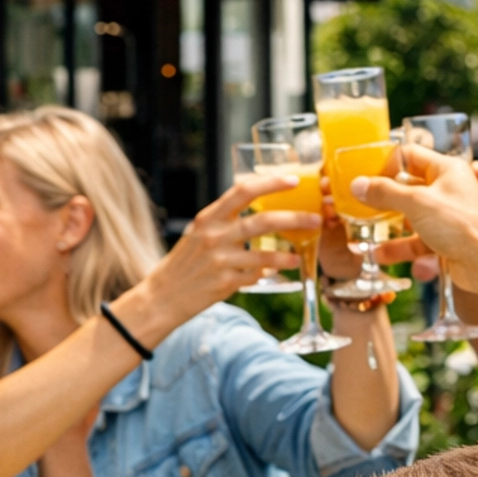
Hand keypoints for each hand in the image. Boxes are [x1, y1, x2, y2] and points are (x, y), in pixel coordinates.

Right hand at [124, 175, 318, 337]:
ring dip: (287, 255)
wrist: (162, 296)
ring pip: (264, 255)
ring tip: (299, 254)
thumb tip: (258, 211)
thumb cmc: (184, 263)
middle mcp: (213, 236)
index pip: (242, 191)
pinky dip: (268, 273)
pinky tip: (278, 272)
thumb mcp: (198, 234)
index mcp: (208, 217)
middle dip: (293, 218)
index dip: (270, 182)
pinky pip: (255, 276)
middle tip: (315, 218)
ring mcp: (219, 261)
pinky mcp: (224, 284)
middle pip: (261, 221)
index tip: (293, 180)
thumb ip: (224, 222)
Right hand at [351, 143, 477, 289]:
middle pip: (408, 188)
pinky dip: (401, 248)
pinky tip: (381, 255)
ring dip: (390, 228)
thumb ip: (385, 193)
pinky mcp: (446, 240)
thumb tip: (359, 185)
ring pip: (412, 218)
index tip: (367, 179)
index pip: (410, 155)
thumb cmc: (460, 225)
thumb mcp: (416, 203)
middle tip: (362, 204)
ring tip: (366, 233)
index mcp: (446, 169)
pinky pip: (418, 241)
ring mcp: (447, 216)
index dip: (387, 165)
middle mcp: (448, 189)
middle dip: (385, 200)